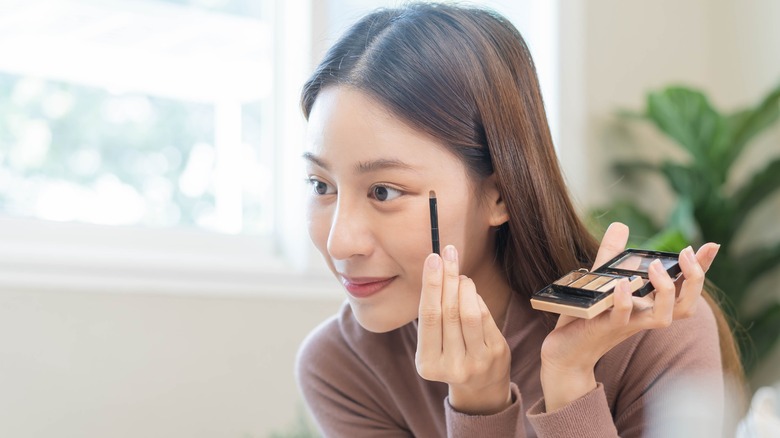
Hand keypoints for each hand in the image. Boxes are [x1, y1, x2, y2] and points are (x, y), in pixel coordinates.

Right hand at [415, 245, 511, 414]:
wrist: (480, 386)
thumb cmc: (451, 355)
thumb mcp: (434, 345)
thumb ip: (434, 314)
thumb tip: (437, 269)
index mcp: (427, 364)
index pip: (429, 317)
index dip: (430, 285)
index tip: (432, 259)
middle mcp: (451, 366)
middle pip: (448, 312)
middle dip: (447, 277)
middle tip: (447, 253)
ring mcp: (476, 362)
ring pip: (469, 313)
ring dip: (464, 286)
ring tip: (459, 275)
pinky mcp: (496, 354)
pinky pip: (485, 317)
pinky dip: (476, 298)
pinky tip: (470, 290)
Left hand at [539, 222, 719, 411]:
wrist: (567, 352)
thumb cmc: (588, 316)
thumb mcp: (602, 280)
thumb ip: (612, 255)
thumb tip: (621, 226)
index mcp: (648, 304)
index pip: (683, 288)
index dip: (701, 269)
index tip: (712, 246)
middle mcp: (644, 316)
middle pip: (685, 306)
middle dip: (693, 280)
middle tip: (687, 253)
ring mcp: (627, 325)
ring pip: (662, 318)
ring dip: (664, 291)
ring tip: (656, 266)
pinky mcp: (605, 328)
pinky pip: (622, 318)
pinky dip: (625, 301)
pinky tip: (623, 283)